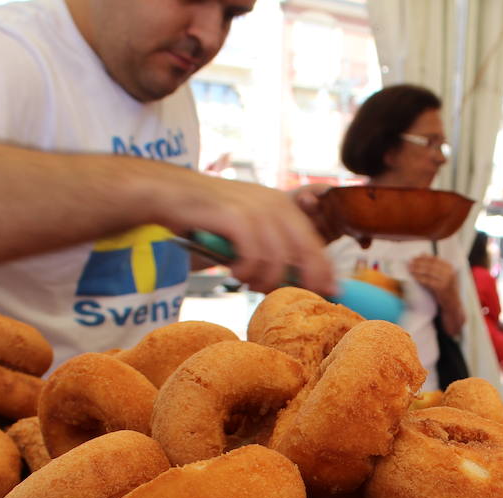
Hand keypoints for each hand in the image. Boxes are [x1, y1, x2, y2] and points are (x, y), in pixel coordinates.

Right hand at [161, 172, 334, 296]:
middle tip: (291, 298)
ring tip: (249, 282)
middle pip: (305, 251)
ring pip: (278, 258)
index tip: (331, 292)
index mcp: (282, 206)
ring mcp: (254, 208)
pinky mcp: (234, 216)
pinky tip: (235, 272)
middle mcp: (274, 204)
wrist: (171, 194)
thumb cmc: (209, 217)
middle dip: (304, 281)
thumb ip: (272, 247)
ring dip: (264, 279)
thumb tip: (296, 281)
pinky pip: (253, 255)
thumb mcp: (248, 227)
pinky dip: (246, 270)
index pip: (314, 242)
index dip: (325, 270)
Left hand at [406, 255, 454, 299]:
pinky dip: (420, 278)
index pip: (434, 259)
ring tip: (410, 269)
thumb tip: (423, 253)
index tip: (414, 258)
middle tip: (410, 263)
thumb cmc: (445, 287)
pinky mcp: (441, 288)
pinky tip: (414, 277)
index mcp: (449, 267)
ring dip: (418, 270)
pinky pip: (428, 281)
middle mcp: (449, 272)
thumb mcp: (442, 275)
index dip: (423, 258)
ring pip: (429, 272)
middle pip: (431, 265)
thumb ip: (433, 264)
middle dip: (419, 263)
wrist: (452, 302)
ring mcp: (446, 280)